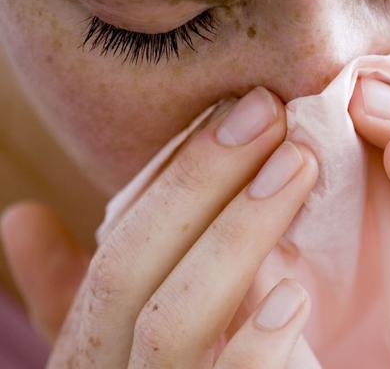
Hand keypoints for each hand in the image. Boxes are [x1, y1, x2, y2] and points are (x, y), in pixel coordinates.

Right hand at [2, 87, 319, 367]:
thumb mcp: (111, 342)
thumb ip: (75, 288)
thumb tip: (19, 217)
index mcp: (89, 349)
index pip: (116, 249)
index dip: (174, 175)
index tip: (238, 108)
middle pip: (136, 271)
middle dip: (204, 182)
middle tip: (271, 114)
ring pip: (171, 326)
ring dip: (235, 236)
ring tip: (298, 167)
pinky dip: (252, 350)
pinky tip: (292, 296)